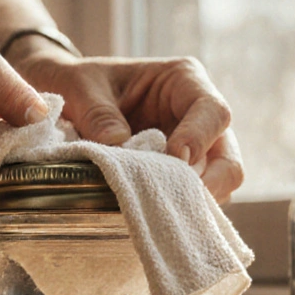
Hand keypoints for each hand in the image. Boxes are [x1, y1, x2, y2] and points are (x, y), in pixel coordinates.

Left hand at [14, 42, 243, 203]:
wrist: (66, 93)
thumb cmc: (80, 81)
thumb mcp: (80, 87)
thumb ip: (97, 113)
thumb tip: (118, 144)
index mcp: (183, 81)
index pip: (213, 111)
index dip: (199, 138)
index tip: (174, 159)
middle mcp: (197, 115)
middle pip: (228, 157)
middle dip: (211, 183)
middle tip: (177, 202)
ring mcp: (193, 148)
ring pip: (217, 184)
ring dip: (191, 201)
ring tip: (158, 209)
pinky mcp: (179, 174)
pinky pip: (192, 198)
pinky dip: (177, 209)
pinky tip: (152, 213)